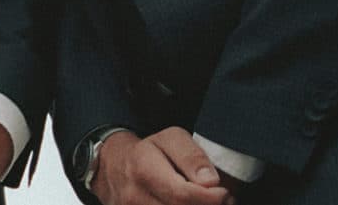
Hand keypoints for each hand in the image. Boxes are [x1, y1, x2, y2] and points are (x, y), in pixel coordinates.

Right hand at [91, 128, 235, 204]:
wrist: (113, 167)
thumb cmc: (148, 152)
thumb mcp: (170, 139)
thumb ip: (193, 156)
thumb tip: (211, 181)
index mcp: (143, 168)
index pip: (182, 195)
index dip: (212, 199)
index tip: (224, 192)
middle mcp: (135, 195)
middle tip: (222, 200)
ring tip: (205, 202)